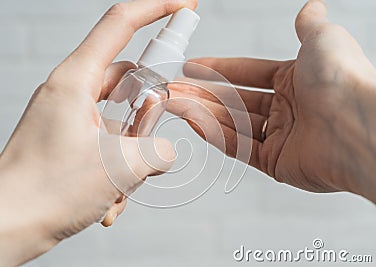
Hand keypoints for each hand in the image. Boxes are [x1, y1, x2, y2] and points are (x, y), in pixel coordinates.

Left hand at [0, 0, 195, 265]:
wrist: (4, 227)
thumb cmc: (45, 192)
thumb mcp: (119, 167)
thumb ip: (158, 150)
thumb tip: (166, 150)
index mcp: (75, 81)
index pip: (120, 26)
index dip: (156, 9)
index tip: (184, 6)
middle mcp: (71, 93)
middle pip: (128, 82)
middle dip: (147, 116)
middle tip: (143, 143)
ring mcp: (71, 118)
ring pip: (122, 121)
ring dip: (131, 155)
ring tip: (116, 187)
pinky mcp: (71, 141)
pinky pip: (109, 143)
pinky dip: (117, 170)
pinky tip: (107, 201)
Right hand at [168, 0, 375, 201]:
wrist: (358, 125)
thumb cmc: (343, 79)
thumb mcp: (323, 40)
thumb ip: (309, 26)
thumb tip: (310, 8)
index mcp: (296, 80)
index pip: (248, 73)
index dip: (219, 69)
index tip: (193, 68)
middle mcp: (288, 109)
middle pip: (236, 100)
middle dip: (203, 93)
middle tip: (176, 89)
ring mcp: (281, 137)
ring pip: (233, 123)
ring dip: (203, 113)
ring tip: (176, 104)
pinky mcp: (277, 163)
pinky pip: (240, 147)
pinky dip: (216, 136)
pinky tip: (194, 123)